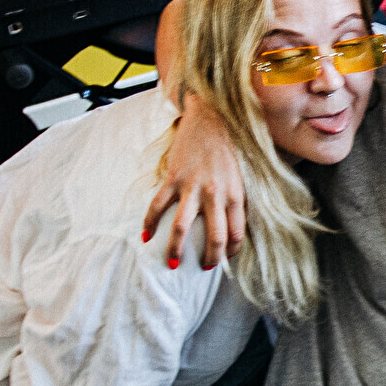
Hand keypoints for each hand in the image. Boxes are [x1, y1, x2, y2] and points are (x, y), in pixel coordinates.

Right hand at [142, 90, 248, 270]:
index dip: (231, 251)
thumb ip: (236, 201)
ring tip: (173, 263)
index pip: (236, 233)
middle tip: (203, 267)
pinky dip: (150, 222)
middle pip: (214, 237)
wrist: (210, 118)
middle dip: (209, 258)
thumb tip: (232, 228)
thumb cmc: (227, 149)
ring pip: (183, 227)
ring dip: (176, 249)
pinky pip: (159, 205)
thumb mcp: (239, 176)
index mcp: (235, 194)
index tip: (225, 259)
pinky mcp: (174, 177)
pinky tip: (146, 235)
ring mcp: (193, 186)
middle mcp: (216, 193)